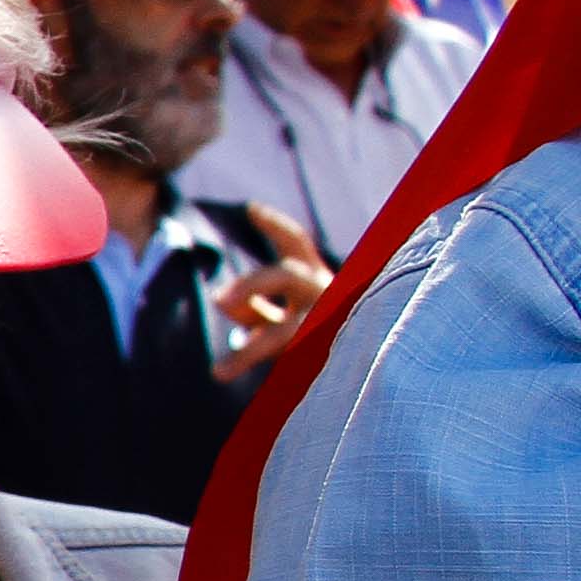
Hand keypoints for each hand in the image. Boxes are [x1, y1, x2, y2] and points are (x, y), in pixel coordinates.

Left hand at [209, 206, 333, 383]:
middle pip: (285, 277)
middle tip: (220, 299)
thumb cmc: (312, 335)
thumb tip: (220, 299)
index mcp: (314, 276)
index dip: (275, 225)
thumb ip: (252, 306)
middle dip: (251, 285)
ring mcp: (326, 325)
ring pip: (284, 330)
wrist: (364, 364)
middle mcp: (324, 294)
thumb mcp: (281, 315)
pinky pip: (279, 357)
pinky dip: (244, 360)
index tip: (250, 209)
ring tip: (216, 367)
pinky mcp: (321, 354)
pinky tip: (220, 371)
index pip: (296, 243)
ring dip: (249, 347)